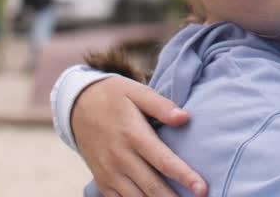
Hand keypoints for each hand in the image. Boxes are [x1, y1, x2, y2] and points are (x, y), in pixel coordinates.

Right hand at [73, 76, 207, 196]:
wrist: (76, 106)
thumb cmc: (113, 96)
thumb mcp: (136, 91)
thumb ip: (161, 105)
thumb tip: (185, 118)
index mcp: (133, 134)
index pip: (163, 161)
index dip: (184, 177)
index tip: (202, 189)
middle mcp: (120, 157)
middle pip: (151, 187)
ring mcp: (109, 172)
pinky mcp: (102, 180)